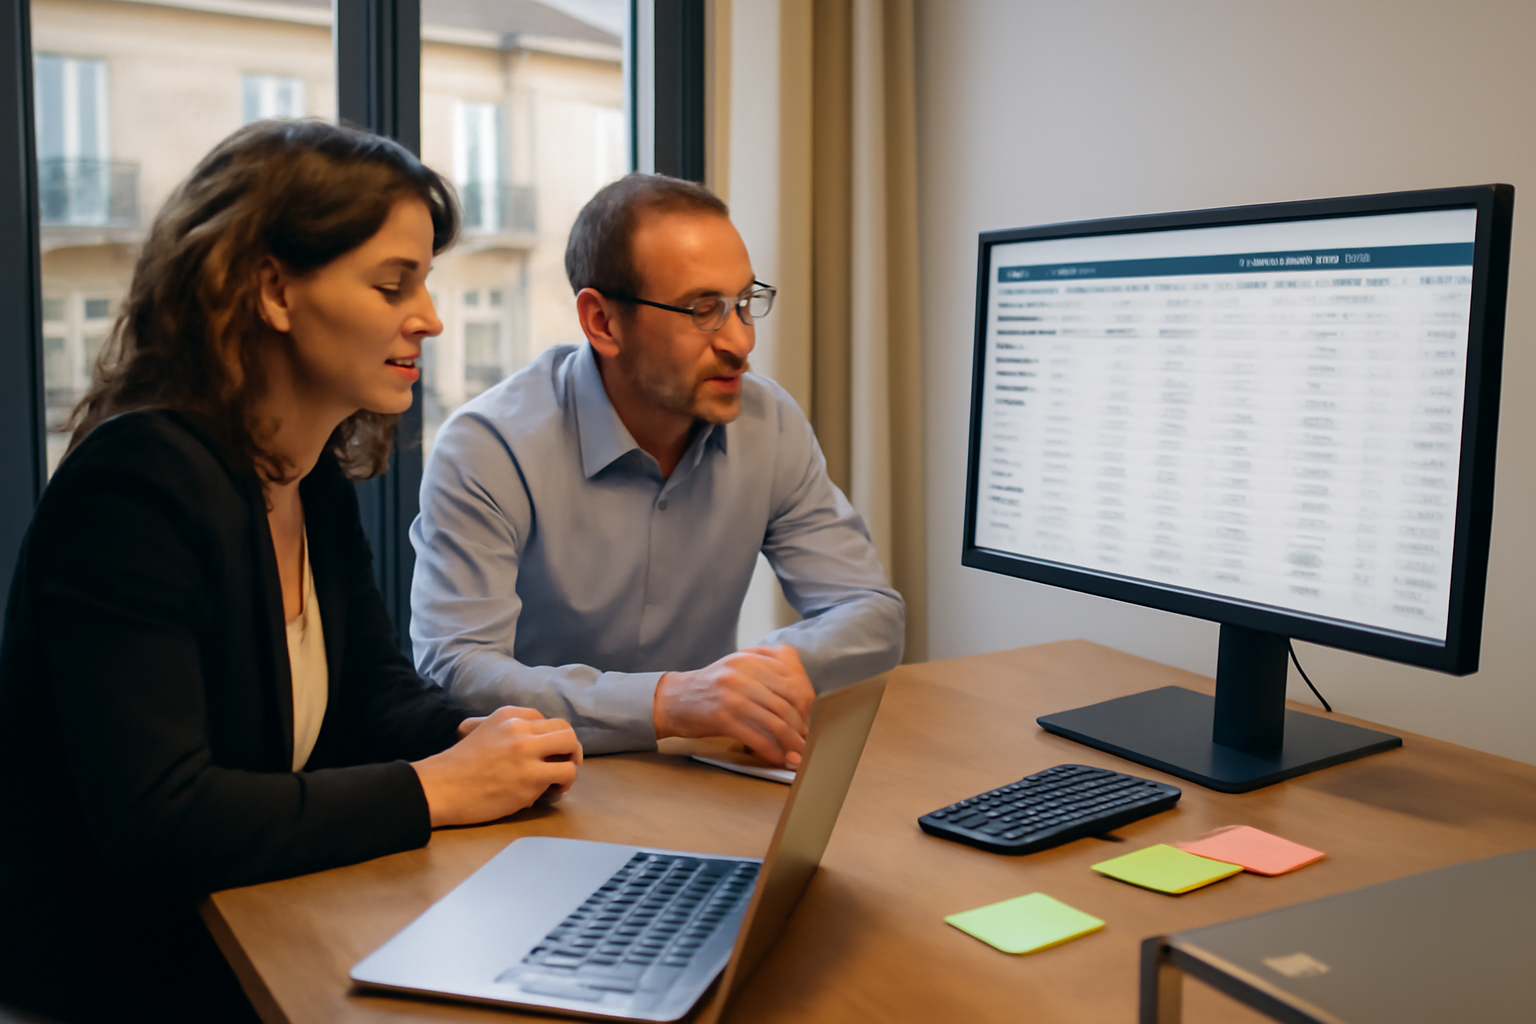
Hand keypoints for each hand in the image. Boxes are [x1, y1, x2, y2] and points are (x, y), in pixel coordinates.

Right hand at [413, 706, 582, 826]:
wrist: (440, 788)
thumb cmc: (456, 766)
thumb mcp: (477, 730)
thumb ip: (504, 730)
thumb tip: (529, 739)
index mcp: (507, 716)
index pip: (545, 720)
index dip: (549, 739)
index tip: (543, 754)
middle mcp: (519, 729)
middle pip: (564, 729)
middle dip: (569, 748)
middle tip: (563, 764)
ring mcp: (526, 752)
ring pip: (571, 747)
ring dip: (570, 765)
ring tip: (558, 781)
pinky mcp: (530, 778)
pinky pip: (565, 774)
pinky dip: (563, 784)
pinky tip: (551, 792)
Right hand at [654, 645, 814, 767]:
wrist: (672, 699)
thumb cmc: (709, 688)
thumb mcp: (736, 668)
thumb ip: (765, 673)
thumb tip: (801, 699)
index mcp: (750, 659)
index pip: (791, 680)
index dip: (805, 703)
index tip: (808, 718)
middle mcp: (742, 673)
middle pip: (787, 701)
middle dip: (801, 724)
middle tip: (806, 739)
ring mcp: (732, 694)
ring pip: (775, 721)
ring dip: (790, 742)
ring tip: (797, 754)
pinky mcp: (722, 717)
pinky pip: (756, 736)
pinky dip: (770, 750)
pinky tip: (777, 757)